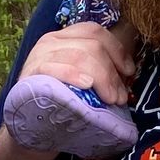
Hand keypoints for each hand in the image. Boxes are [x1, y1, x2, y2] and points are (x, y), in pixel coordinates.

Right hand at [15, 19, 135, 111]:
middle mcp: (51, 41)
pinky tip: (87, 85)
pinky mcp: (30, 73)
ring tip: (111, 99)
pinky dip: (74, 75)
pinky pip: (55, 68)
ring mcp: (39, 55)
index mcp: (64, 38)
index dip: (116, 49)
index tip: (129, 71)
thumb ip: (99, 69)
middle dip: (112, 71)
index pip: (94, 31)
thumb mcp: (82, 80)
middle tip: (120, 96)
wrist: (30, 128)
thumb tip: (128, 70)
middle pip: (92, 44)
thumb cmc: (60, 103)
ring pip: (80, 55)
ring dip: (102, 78)